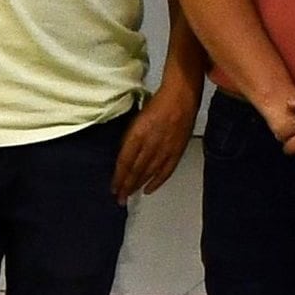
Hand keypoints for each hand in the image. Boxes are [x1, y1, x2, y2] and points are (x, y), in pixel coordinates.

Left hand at [114, 80, 197, 199]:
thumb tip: (123, 157)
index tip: (113, 188)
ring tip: (130, 195)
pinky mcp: (177, 151)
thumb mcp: (136, 119)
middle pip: (135, 171)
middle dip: (126, 186)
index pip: (124, 162)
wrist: (181, 96)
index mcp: (138, 134)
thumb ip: (129, 138)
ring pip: (149, 173)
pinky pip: (166, 171)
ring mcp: (165, 149)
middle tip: (120, 199)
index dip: (118, 177)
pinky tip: (148, 190)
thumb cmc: (156, 103)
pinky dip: (157, 182)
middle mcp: (151, 144)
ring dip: (138, 186)